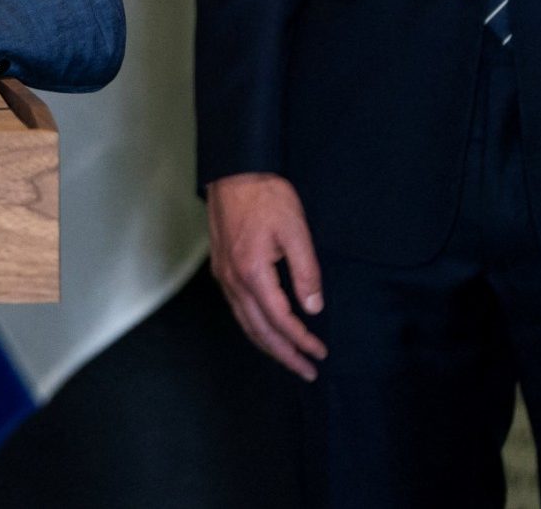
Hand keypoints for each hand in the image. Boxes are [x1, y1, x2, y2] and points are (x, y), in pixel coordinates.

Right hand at [205, 172, 326, 380]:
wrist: (234, 170)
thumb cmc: (266, 196)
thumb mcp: (296, 231)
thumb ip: (306, 272)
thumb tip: (313, 308)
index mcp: (253, 273)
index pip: (280, 320)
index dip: (301, 340)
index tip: (319, 353)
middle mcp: (233, 280)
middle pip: (258, 330)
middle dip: (283, 354)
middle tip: (306, 371)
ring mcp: (223, 274)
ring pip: (244, 321)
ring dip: (267, 344)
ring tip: (288, 357)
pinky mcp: (220, 266)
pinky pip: (236, 307)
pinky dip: (253, 325)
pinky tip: (264, 327)